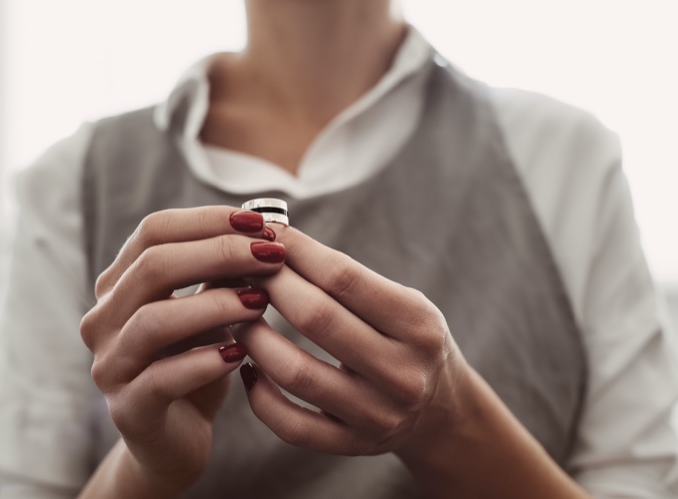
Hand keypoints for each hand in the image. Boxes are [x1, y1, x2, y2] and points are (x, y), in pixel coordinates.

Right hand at [79, 206, 283, 493]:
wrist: (177, 439)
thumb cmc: (196, 363)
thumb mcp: (211, 311)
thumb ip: (223, 274)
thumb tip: (263, 230)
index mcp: (119, 285)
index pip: (154, 232)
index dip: (208, 221)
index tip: (261, 224)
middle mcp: (103, 320)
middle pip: (152, 267)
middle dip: (219, 254)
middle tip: (271, 256)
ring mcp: (109, 365)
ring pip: (153, 321)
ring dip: (215, 305)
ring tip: (260, 301)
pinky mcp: (128, 409)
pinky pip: (163, 379)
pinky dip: (205, 362)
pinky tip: (241, 355)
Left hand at [233, 225, 470, 457]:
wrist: (441, 409)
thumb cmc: (408, 339)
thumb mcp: (402, 302)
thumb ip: (349, 278)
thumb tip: (277, 239)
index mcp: (417, 324)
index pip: (344, 278)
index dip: (298, 252)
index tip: (266, 233)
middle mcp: (402, 372)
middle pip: (317, 318)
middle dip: (270, 285)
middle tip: (242, 268)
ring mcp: (377, 414)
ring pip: (296, 373)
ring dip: (254, 337)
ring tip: (237, 314)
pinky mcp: (352, 445)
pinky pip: (291, 424)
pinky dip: (259, 396)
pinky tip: (247, 367)